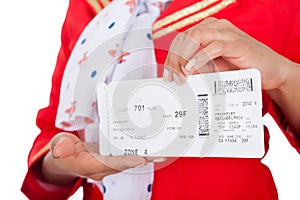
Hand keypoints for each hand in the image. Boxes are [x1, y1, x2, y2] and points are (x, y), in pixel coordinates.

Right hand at [42, 132, 157, 183]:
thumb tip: (61, 148)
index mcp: (89, 165)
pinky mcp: (111, 160)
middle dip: (142, 159)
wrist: (66, 160)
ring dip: (145, 158)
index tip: (141, 159)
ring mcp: (107, 165)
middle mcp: (101, 168)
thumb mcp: (58, 146)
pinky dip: (139, 154)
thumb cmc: (62, 152)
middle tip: (160, 154)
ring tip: (162, 152)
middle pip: (125, 164)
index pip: (109, 164)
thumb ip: (61, 146)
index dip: (125, 161)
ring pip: (129, 161)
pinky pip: (127, 157)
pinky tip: (151, 149)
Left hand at [164, 17, 291, 90]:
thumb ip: (198, 67)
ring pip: (196, 36)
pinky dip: (200, 57)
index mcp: (209, 30)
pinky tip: (192, 69)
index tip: (168, 74)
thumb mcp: (214, 68)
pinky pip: (214, 46)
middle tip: (172, 77)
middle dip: (174, 58)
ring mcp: (227, 33)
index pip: (182, 39)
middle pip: (185, 37)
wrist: (271, 71)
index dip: (171, 56)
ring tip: (181, 74)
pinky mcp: (237, 43)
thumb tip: (178, 74)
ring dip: (184, 56)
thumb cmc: (243, 67)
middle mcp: (216, 27)